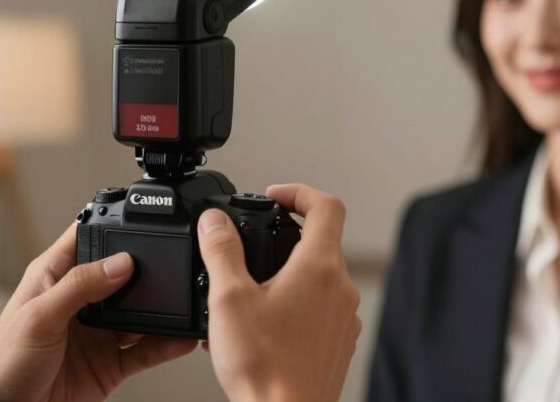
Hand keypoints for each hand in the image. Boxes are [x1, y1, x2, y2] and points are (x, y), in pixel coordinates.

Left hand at [0, 223, 196, 401]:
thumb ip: (80, 287)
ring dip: (163, 309)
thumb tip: (122, 262)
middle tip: (175, 264)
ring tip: (185, 302)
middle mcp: (80, 301)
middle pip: (123, 274)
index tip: (144, 217)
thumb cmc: (0, 365)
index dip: (113, 224)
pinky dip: (166, 344)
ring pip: (140, 313)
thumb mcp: (38, 317)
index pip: (89, 238)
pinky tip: (182, 337)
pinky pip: (145, 350)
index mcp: (56, 278)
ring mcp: (98, 332)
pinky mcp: (110, 362)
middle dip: (150, 269)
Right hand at [200, 183, 361, 401]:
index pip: (326, 205)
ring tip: (254, 290)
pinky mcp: (339, 342)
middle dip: (287, 236)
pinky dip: (299, 302)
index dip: (299, 192)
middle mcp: (341, 289)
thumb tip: (214, 221)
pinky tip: (267, 322)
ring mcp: (344, 318)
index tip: (275, 197)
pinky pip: (323, 308)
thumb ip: (221, 251)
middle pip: (323, 241)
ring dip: (292, 272)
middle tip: (255, 243)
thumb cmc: (264, 367)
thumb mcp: (228, 298)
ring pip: (322, 277)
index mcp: (320, 268)